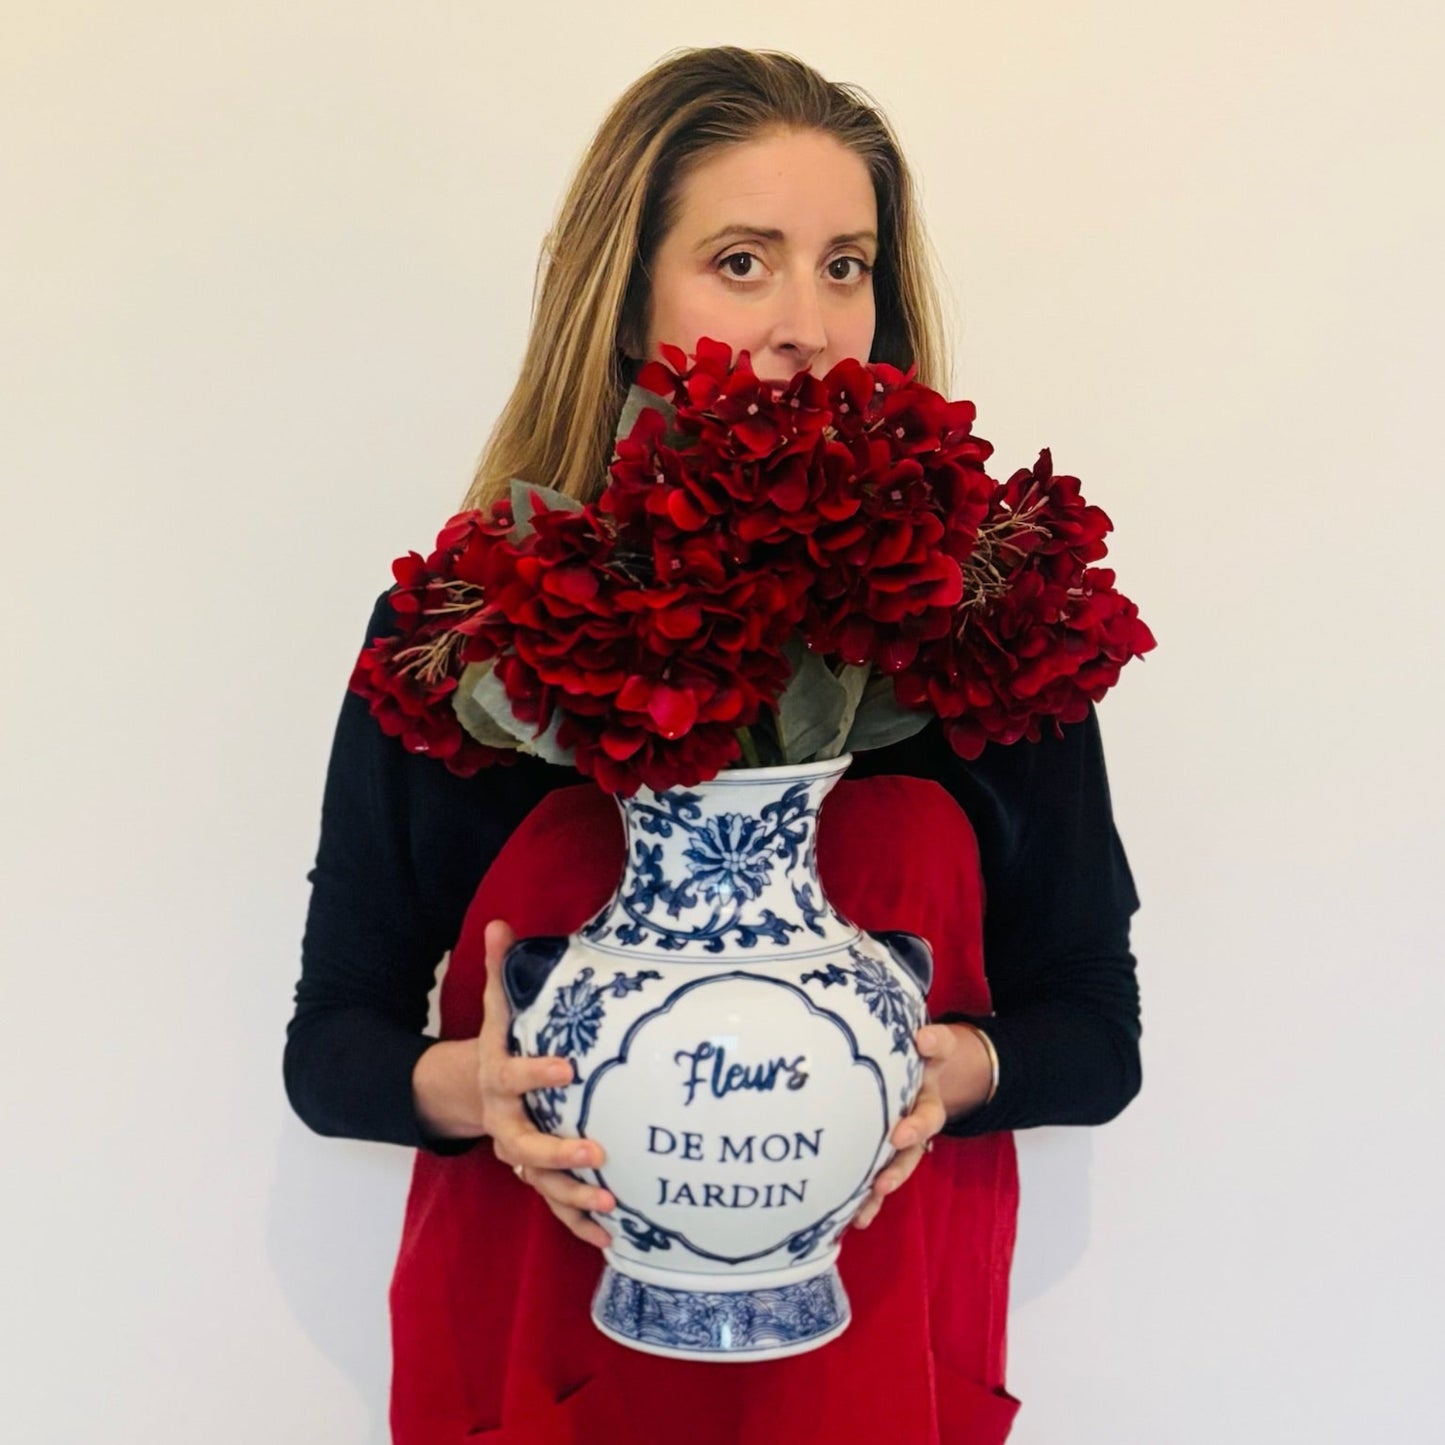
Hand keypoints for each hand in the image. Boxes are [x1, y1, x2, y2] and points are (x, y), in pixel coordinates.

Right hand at [478, 919, 614, 1248]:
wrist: (471, 1093)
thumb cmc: (500, 1046)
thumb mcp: (497, 1009)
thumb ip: (501, 970)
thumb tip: (501, 922)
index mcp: (499, 1079)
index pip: (515, 1074)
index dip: (537, 1072)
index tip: (567, 1067)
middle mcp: (507, 1124)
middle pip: (526, 1145)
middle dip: (559, 1153)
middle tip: (596, 1153)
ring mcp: (521, 1157)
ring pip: (542, 1184)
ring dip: (574, 1196)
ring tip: (610, 1205)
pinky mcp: (537, 1178)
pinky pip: (556, 1206)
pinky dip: (579, 1224)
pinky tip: (612, 1238)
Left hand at [852, 1022, 992, 1229]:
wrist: (930, 1066)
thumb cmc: (922, 1053)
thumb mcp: (937, 1046)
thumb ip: (935, 1043)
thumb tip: (924, 1038)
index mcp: (928, 1098)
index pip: (927, 1113)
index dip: (916, 1124)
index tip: (899, 1135)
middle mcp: (917, 1121)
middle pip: (913, 1147)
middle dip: (898, 1166)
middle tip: (884, 1177)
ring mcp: (902, 1139)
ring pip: (896, 1167)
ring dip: (882, 1187)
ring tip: (865, 1209)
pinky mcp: (884, 1150)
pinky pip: (877, 1176)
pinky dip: (867, 1199)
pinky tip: (851, 1219)